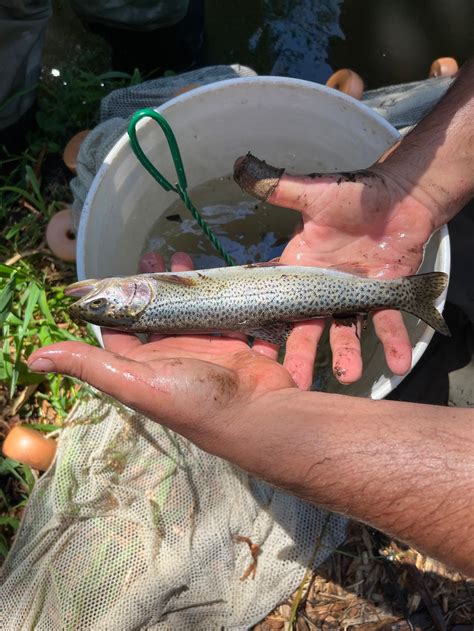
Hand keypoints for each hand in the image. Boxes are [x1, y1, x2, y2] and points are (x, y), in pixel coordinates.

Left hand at [28, 253, 294, 455]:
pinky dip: (222, 296)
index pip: (120, 330)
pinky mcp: (234, 343)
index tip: (117, 272)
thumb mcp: (135, 382)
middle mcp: (172, 355)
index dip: (115, 304)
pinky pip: (224, 313)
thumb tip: (34, 359)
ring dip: (186, 284)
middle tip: (155, 253)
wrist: (257, 414)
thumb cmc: (194, 399)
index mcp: (145, 364)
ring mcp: (206, 348)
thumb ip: (90, 365)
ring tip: (183, 256)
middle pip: (158, 313)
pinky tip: (221, 275)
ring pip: (191, 309)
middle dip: (154, 284)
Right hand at [234, 154, 436, 387]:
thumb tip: (238, 165)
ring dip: (347, 354)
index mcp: (300, 269)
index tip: (254, 352)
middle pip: (308, 327)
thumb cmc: (354, 194)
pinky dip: (394, 343)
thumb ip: (278, 187)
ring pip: (346, 330)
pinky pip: (388, 322)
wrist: (399, 195)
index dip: (265, 327)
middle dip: (302, 354)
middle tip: (295, 381)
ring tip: (349, 376)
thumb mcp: (313, 193)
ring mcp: (353, 296)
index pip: (277, 301)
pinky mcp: (383, 296)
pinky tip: (398, 365)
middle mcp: (322, 289)